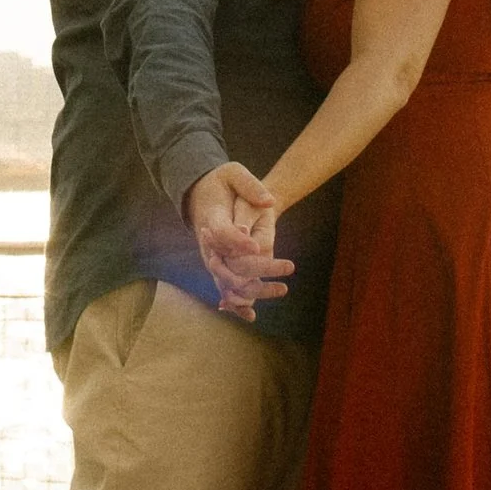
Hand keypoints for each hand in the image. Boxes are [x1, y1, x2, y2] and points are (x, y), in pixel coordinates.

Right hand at [185, 162, 293, 318]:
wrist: (201, 194)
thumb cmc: (220, 183)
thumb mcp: (233, 173)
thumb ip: (250, 186)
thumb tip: (269, 202)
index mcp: (211, 218)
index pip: (223, 233)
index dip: (239, 241)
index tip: (259, 246)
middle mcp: (208, 244)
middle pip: (229, 264)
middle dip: (260, 268)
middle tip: (289, 266)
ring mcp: (211, 258)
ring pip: (228, 281)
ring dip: (253, 290)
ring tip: (282, 290)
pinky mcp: (217, 267)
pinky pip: (225, 289)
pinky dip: (236, 303)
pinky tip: (252, 316)